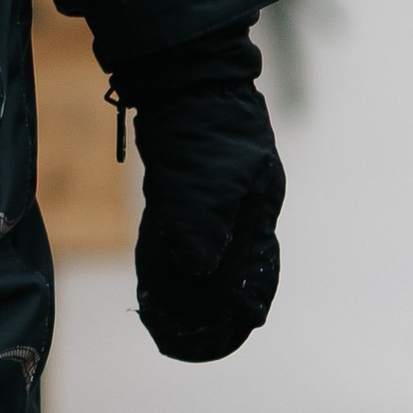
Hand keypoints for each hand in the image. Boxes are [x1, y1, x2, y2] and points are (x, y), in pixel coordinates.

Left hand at [108, 26, 283, 362]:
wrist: (183, 72)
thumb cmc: (204, 123)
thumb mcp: (206, 175)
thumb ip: (202, 223)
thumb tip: (196, 270)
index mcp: (259, 208)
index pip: (256, 275)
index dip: (238, 310)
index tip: (218, 339)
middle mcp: (241, 207)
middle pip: (229, 271)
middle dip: (211, 307)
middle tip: (185, 340)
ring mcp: (213, 196)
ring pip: (203, 257)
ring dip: (186, 290)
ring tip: (166, 323)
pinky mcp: (184, 187)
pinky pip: (178, 238)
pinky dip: (167, 264)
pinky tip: (153, 285)